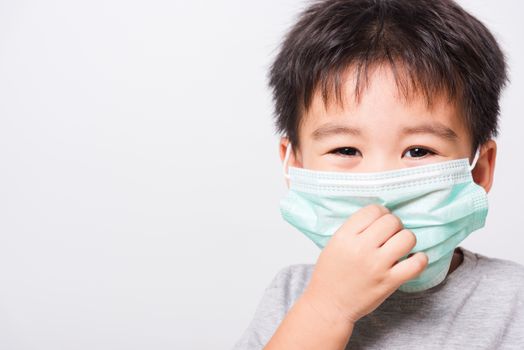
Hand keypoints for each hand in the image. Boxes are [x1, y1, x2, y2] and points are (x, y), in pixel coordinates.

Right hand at [302, 204, 427, 325]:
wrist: (329, 304)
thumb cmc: (330, 274)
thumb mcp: (335, 244)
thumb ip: (354, 229)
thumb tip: (380, 216)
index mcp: (345, 236)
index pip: (373, 210)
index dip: (381, 212)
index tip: (381, 220)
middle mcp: (361, 248)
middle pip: (392, 221)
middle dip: (394, 225)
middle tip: (390, 234)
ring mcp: (377, 265)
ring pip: (407, 238)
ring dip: (406, 239)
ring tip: (399, 246)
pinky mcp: (389, 282)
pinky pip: (416, 264)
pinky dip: (420, 259)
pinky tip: (413, 259)